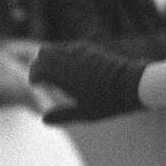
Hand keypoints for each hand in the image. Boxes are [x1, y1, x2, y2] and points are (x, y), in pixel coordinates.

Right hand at [28, 42, 147, 123]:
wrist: (132, 84)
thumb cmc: (109, 102)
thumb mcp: (85, 114)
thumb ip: (63, 116)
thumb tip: (43, 119)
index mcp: (65, 75)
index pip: (38, 68)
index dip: (34, 76)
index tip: (37, 85)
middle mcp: (70, 59)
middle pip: (43, 53)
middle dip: (39, 64)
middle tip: (42, 77)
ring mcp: (80, 51)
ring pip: (55, 47)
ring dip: (50, 57)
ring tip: (55, 71)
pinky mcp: (91, 48)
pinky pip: (69, 46)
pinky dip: (64, 53)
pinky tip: (71, 66)